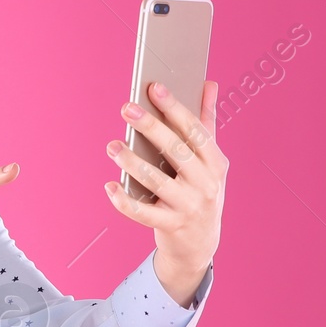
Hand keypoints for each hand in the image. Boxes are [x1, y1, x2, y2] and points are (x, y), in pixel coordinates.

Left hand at [105, 80, 228, 294]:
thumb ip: (206, 121)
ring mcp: (188, 207)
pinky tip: (109, 186)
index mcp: (216, 163)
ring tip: (112, 146)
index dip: (175, 108)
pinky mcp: (170, 226)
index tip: (154, 87)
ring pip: (156, 181)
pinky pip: (142, 212)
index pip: (195, 130)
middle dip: (151, 127)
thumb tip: (208, 83)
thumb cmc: (201, 190)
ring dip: (131, 162)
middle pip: (175, 151)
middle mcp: (206, 184)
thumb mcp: (209, 159)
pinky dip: (123, 200)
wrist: (200, 243)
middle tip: (127, 108)